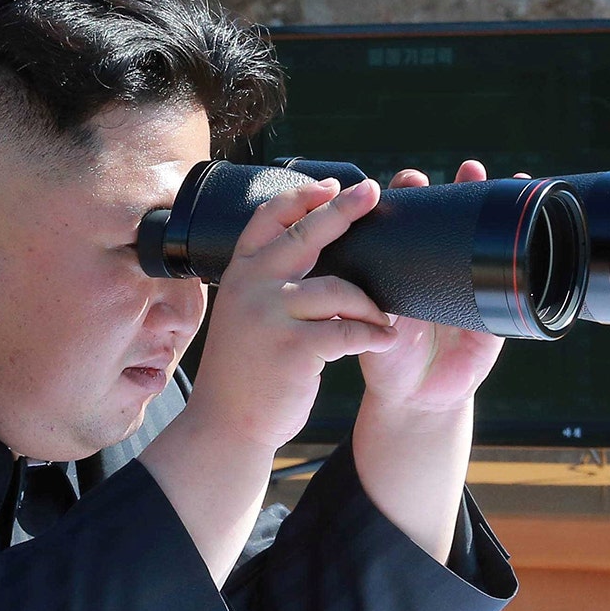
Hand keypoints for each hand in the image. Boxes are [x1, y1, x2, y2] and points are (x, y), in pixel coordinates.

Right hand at [182, 176, 398, 450]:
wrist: (225, 425)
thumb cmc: (244, 372)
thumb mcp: (243, 316)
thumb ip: (266, 284)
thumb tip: (314, 251)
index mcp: (240, 274)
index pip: (268, 218)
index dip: (301, 197)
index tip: (331, 185)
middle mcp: (252, 287)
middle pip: (306, 234)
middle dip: (343, 209)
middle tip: (373, 192)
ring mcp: (271, 317)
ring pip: (339, 290)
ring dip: (369, 305)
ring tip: (382, 320)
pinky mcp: (294, 349)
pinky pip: (349, 332)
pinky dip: (373, 336)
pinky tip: (384, 340)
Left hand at [356, 159, 510, 420]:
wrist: (415, 396)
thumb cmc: (387, 355)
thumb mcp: (376, 319)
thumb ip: (379, 295)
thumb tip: (379, 264)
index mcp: (405, 262)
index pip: (409, 215)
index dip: (411, 194)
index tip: (412, 179)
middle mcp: (438, 265)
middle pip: (452, 215)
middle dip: (460, 188)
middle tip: (468, 170)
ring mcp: (470, 281)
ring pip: (484, 235)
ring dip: (493, 204)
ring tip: (507, 180)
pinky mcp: (497, 305)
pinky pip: (517, 272)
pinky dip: (529, 246)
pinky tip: (538, 219)